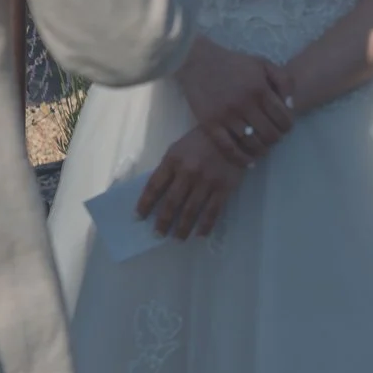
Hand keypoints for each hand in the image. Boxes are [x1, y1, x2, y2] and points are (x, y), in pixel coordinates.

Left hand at [137, 121, 247, 238]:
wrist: (234, 134)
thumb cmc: (201, 141)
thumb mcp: (179, 149)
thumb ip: (168, 168)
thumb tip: (158, 195)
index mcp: (173, 160)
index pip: (154, 186)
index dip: (145, 203)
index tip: (138, 218)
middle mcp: (188, 172)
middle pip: (171, 202)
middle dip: (162, 221)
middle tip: (157, 234)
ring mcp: (207, 181)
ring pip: (191, 210)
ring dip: (182, 227)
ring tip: (176, 239)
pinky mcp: (224, 187)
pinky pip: (212, 211)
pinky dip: (205, 226)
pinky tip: (199, 235)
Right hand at [173, 37, 295, 163]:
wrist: (199, 61)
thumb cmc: (234, 63)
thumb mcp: (263, 64)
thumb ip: (284, 81)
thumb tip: (291, 106)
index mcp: (259, 89)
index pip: (283, 117)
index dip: (288, 126)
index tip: (286, 127)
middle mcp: (244, 104)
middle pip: (269, 133)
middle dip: (276, 138)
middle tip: (275, 138)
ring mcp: (226, 116)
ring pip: (251, 143)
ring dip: (262, 150)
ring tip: (263, 148)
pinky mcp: (210, 124)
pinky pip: (228, 148)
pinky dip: (241, 158)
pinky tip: (249, 162)